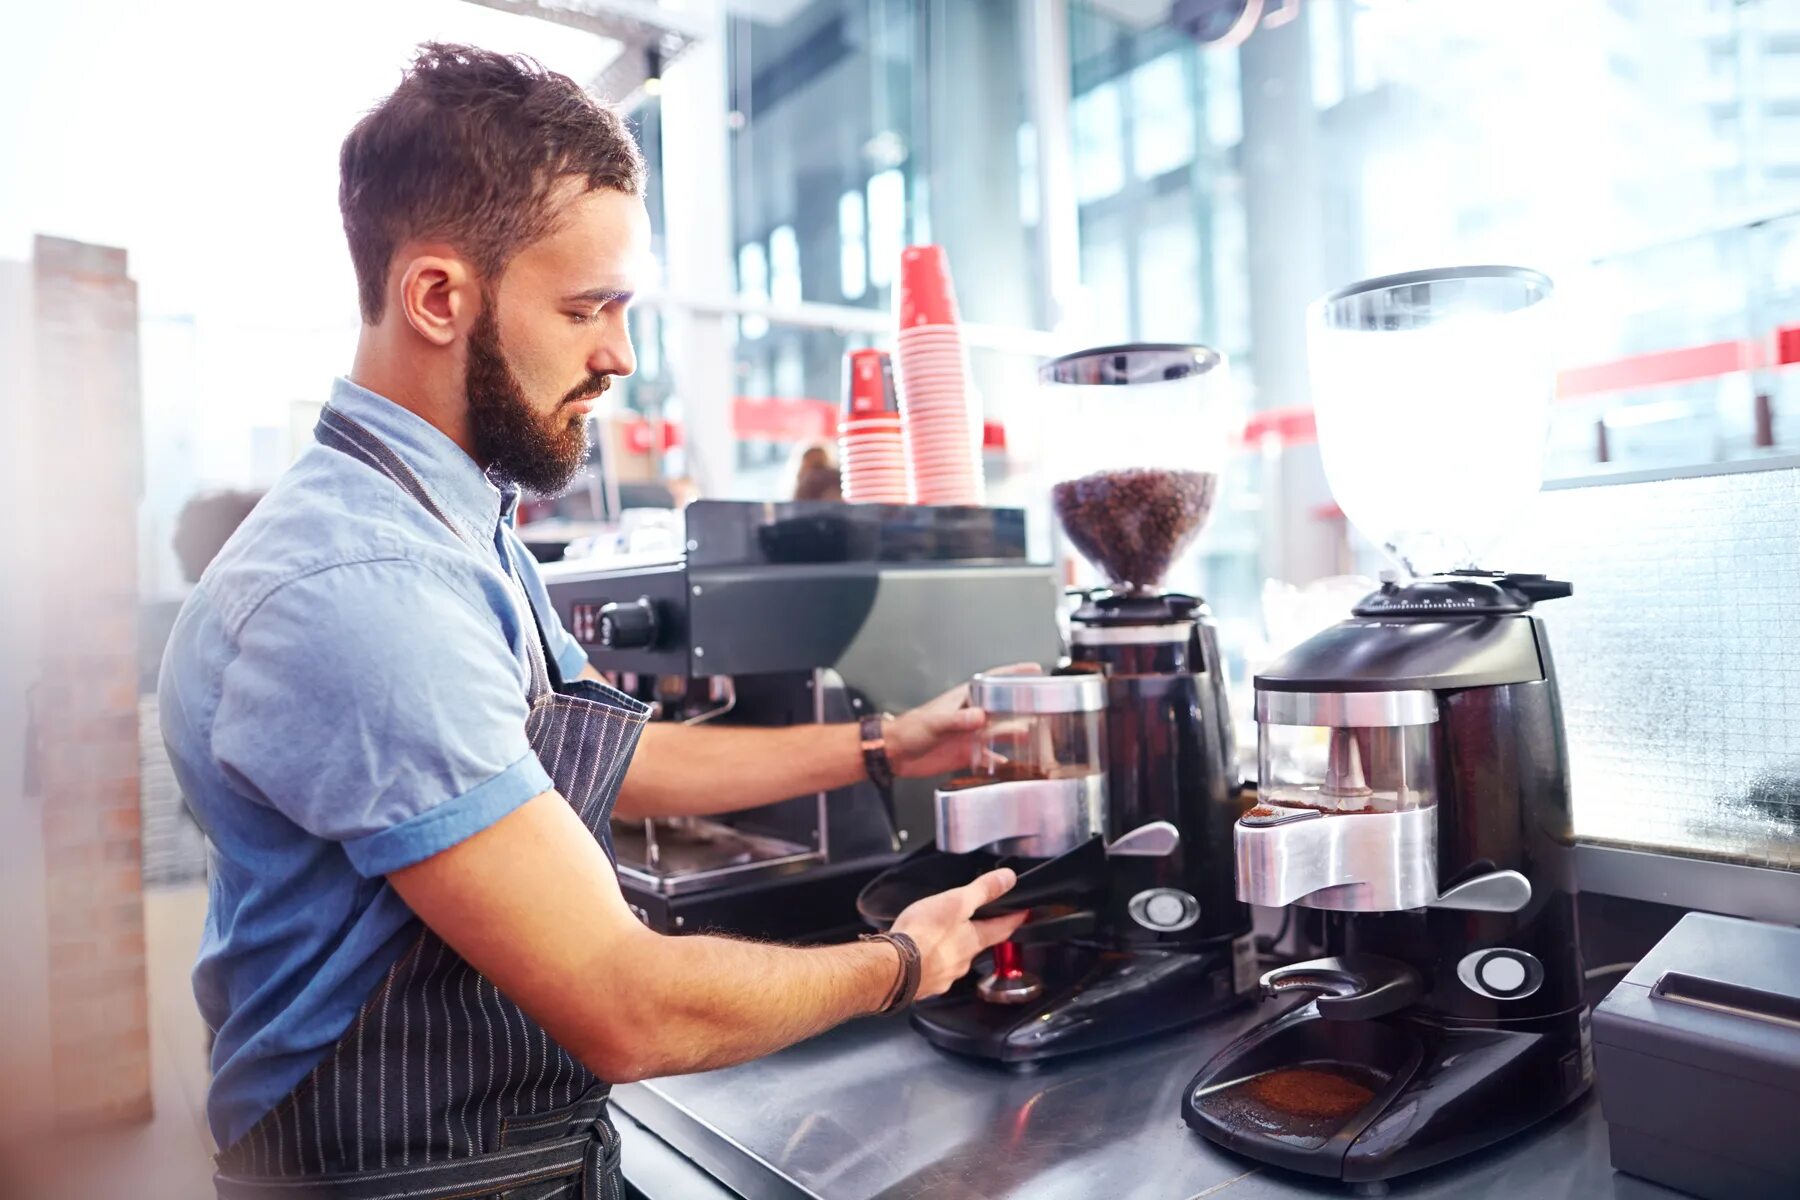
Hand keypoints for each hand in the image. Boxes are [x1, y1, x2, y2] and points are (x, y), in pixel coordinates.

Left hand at [885, 662, 1043, 779]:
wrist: (893, 753)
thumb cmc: (908, 730)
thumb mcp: (934, 722)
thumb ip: (958, 720)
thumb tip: (981, 717)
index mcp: (964, 700)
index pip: (993, 681)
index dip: (1013, 674)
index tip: (1033, 669)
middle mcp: (971, 715)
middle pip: (1002, 707)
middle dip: (1022, 707)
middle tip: (1044, 708)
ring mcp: (969, 735)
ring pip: (1000, 732)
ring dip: (1016, 734)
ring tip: (1036, 736)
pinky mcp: (965, 753)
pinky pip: (988, 756)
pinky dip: (999, 760)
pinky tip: (1011, 764)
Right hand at [890, 868, 1030, 999]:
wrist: (892, 968)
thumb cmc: (922, 935)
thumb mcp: (956, 902)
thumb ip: (983, 890)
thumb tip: (1008, 879)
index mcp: (974, 941)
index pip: (1003, 928)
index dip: (1014, 918)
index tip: (1023, 913)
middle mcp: (962, 962)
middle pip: (977, 945)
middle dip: (977, 934)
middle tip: (975, 922)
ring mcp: (943, 975)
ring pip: (953, 959)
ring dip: (950, 948)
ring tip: (940, 937)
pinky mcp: (923, 984)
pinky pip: (931, 970)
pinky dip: (928, 961)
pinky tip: (919, 955)